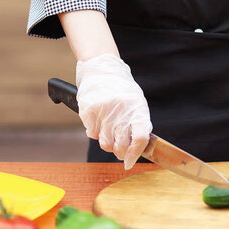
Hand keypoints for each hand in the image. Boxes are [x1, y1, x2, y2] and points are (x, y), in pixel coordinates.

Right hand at [76, 54, 152, 169]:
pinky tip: (98, 121)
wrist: (101, 67)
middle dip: (120, 153)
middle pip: (121, 145)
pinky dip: (94, 132)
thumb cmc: (121, 88)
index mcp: (137, 107)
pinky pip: (91, 134)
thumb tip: (137, 150)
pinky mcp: (89, 110)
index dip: (135, 154)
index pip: (140, 138)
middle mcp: (122, 109)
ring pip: (105, 143)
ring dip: (107, 144)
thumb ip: (137, 123)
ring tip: (108, 134)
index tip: (129, 162)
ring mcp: (104, 110)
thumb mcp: (136, 102)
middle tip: (119, 152)